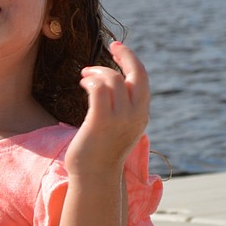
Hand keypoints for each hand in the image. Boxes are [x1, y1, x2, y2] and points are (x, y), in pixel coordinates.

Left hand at [66, 40, 149, 177]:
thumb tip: (112, 86)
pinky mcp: (100, 122)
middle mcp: (135, 115)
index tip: (118, 48)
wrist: (94, 177)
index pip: (142, 78)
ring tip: (85, 75)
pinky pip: (98, 89)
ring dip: (97, 71)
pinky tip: (83, 83)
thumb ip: (122, 109)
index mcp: (141, 115)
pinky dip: (90, 81)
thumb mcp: (119, 128)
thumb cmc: (101, 154)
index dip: (131, 60)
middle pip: (134, 73)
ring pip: (113, 79)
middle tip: (109, 48)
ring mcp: (119, 119)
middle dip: (123, 55)